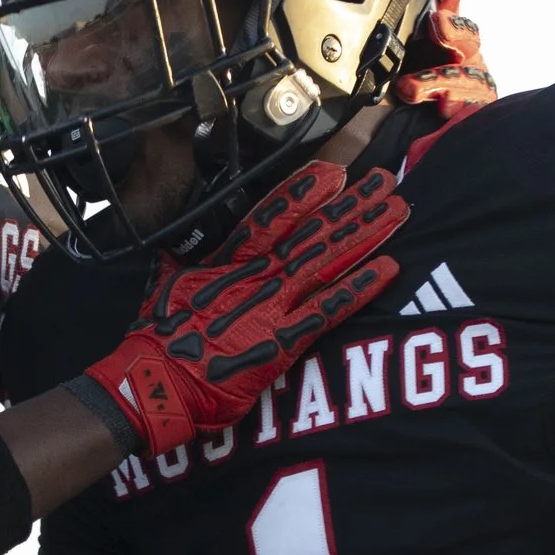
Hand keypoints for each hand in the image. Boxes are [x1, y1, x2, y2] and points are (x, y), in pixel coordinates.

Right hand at [84, 163, 405, 454]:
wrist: (158, 382)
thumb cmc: (156, 338)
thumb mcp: (165, 285)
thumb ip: (182, 261)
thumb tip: (178, 242)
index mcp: (227, 261)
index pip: (272, 215)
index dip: (305, 191)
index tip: (333, 172)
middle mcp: (256, 276)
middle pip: (312, 232)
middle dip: (351, 204)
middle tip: (385, 181)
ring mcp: (272, 306)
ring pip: (328, 260)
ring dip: (365, 234)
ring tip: (397, 210)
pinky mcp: (284, 342)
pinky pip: (330, 309)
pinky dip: (359, 288)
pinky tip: (388, 269)